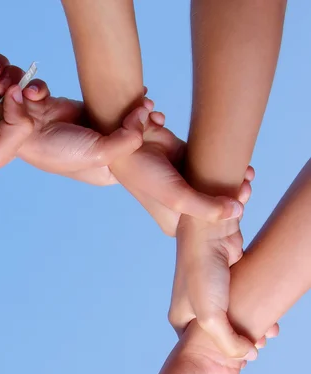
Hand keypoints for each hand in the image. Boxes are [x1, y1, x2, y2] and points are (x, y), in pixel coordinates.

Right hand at [19, 83, 146, 184]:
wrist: (27, 129)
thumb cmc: (58, 150)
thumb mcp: (99, 153)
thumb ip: (128, 139)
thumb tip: (144, 114)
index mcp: (108, 170)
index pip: (137, 157)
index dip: (150, 140)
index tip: (157, 120)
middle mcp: (103, 152)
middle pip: (131, 134)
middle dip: (143, 119)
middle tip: (151, 105)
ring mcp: (94, 130)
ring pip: (120, 114)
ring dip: (132, 103)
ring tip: (144, 95)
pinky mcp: (84, 110)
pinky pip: (105, 99)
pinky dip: (113, 92)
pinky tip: (123, 88)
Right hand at [113, 112, 244, 234]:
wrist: (130, 143)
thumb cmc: (146, 175)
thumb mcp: (178, 197)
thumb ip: (208, 208)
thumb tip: (239, 211)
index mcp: (175, 223)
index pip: (209, 226)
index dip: (228, 215)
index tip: (244, 198)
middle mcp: (180, 208)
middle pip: (214, 206)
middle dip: (233, 196)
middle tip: (246, 184)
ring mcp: (184, 186)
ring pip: (214, 186)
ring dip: (231, 179)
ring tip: (245, 173)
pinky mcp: (187, 165)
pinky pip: (211, 168)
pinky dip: (223, 164)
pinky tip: (235, 162)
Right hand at [169, 178, 278, 356]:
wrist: (211, 230)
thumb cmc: (202, 271)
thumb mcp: (211, 317)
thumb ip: (227, 343)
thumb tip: (248, 356)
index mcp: (180, 318)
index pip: (199, 348)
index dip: (222, 356)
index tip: (244, 360)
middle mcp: (192, 307)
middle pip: (219, 335)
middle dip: (241, 343)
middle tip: (259, 348)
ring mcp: (210, 293)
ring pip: (233, 319)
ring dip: (251, 328)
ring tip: (268, 335)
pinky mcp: (226, 281)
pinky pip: (242, 303)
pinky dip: (255, 311)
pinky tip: (270, 317)